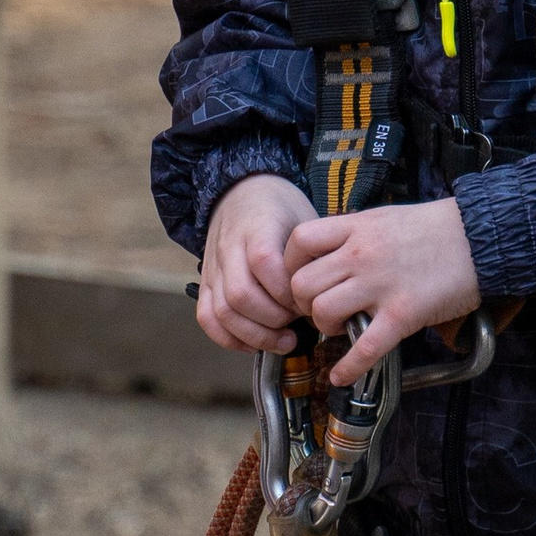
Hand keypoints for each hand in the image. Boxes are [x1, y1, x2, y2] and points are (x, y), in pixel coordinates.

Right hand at [198, 173, 318, 351]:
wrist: (243, 190)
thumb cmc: (281, 209)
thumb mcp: (305, 218)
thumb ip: (313, 254)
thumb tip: (329, 296)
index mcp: (258, 226)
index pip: (265, 264)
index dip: (288, 292)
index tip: (309, 302)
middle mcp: (230, 247)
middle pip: (241, 294)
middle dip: (274, 319)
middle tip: (298, 325)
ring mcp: (214, 267)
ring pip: (223, 311)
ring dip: (255, 334)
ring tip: (284, 340)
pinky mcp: (206, 282)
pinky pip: (207, 317)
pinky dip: (228, 338)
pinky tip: (254, 345)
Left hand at [285, 198, 480, 382]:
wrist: (481, 237)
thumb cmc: (436, 229)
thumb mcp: (384, 218)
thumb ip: (353, 234)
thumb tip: (328, 253)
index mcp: (356, 227)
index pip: (298, 241)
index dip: (290, 265)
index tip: (298, 278)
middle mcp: (361, 255)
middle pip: (303, 284)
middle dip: (304, 304)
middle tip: (319, 310)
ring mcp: (381, 286)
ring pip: (324, 313)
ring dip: (325, 328)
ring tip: (341, 328)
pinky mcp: (402, 314)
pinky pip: (364, 348)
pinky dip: (348, 368)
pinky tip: (341, 376)